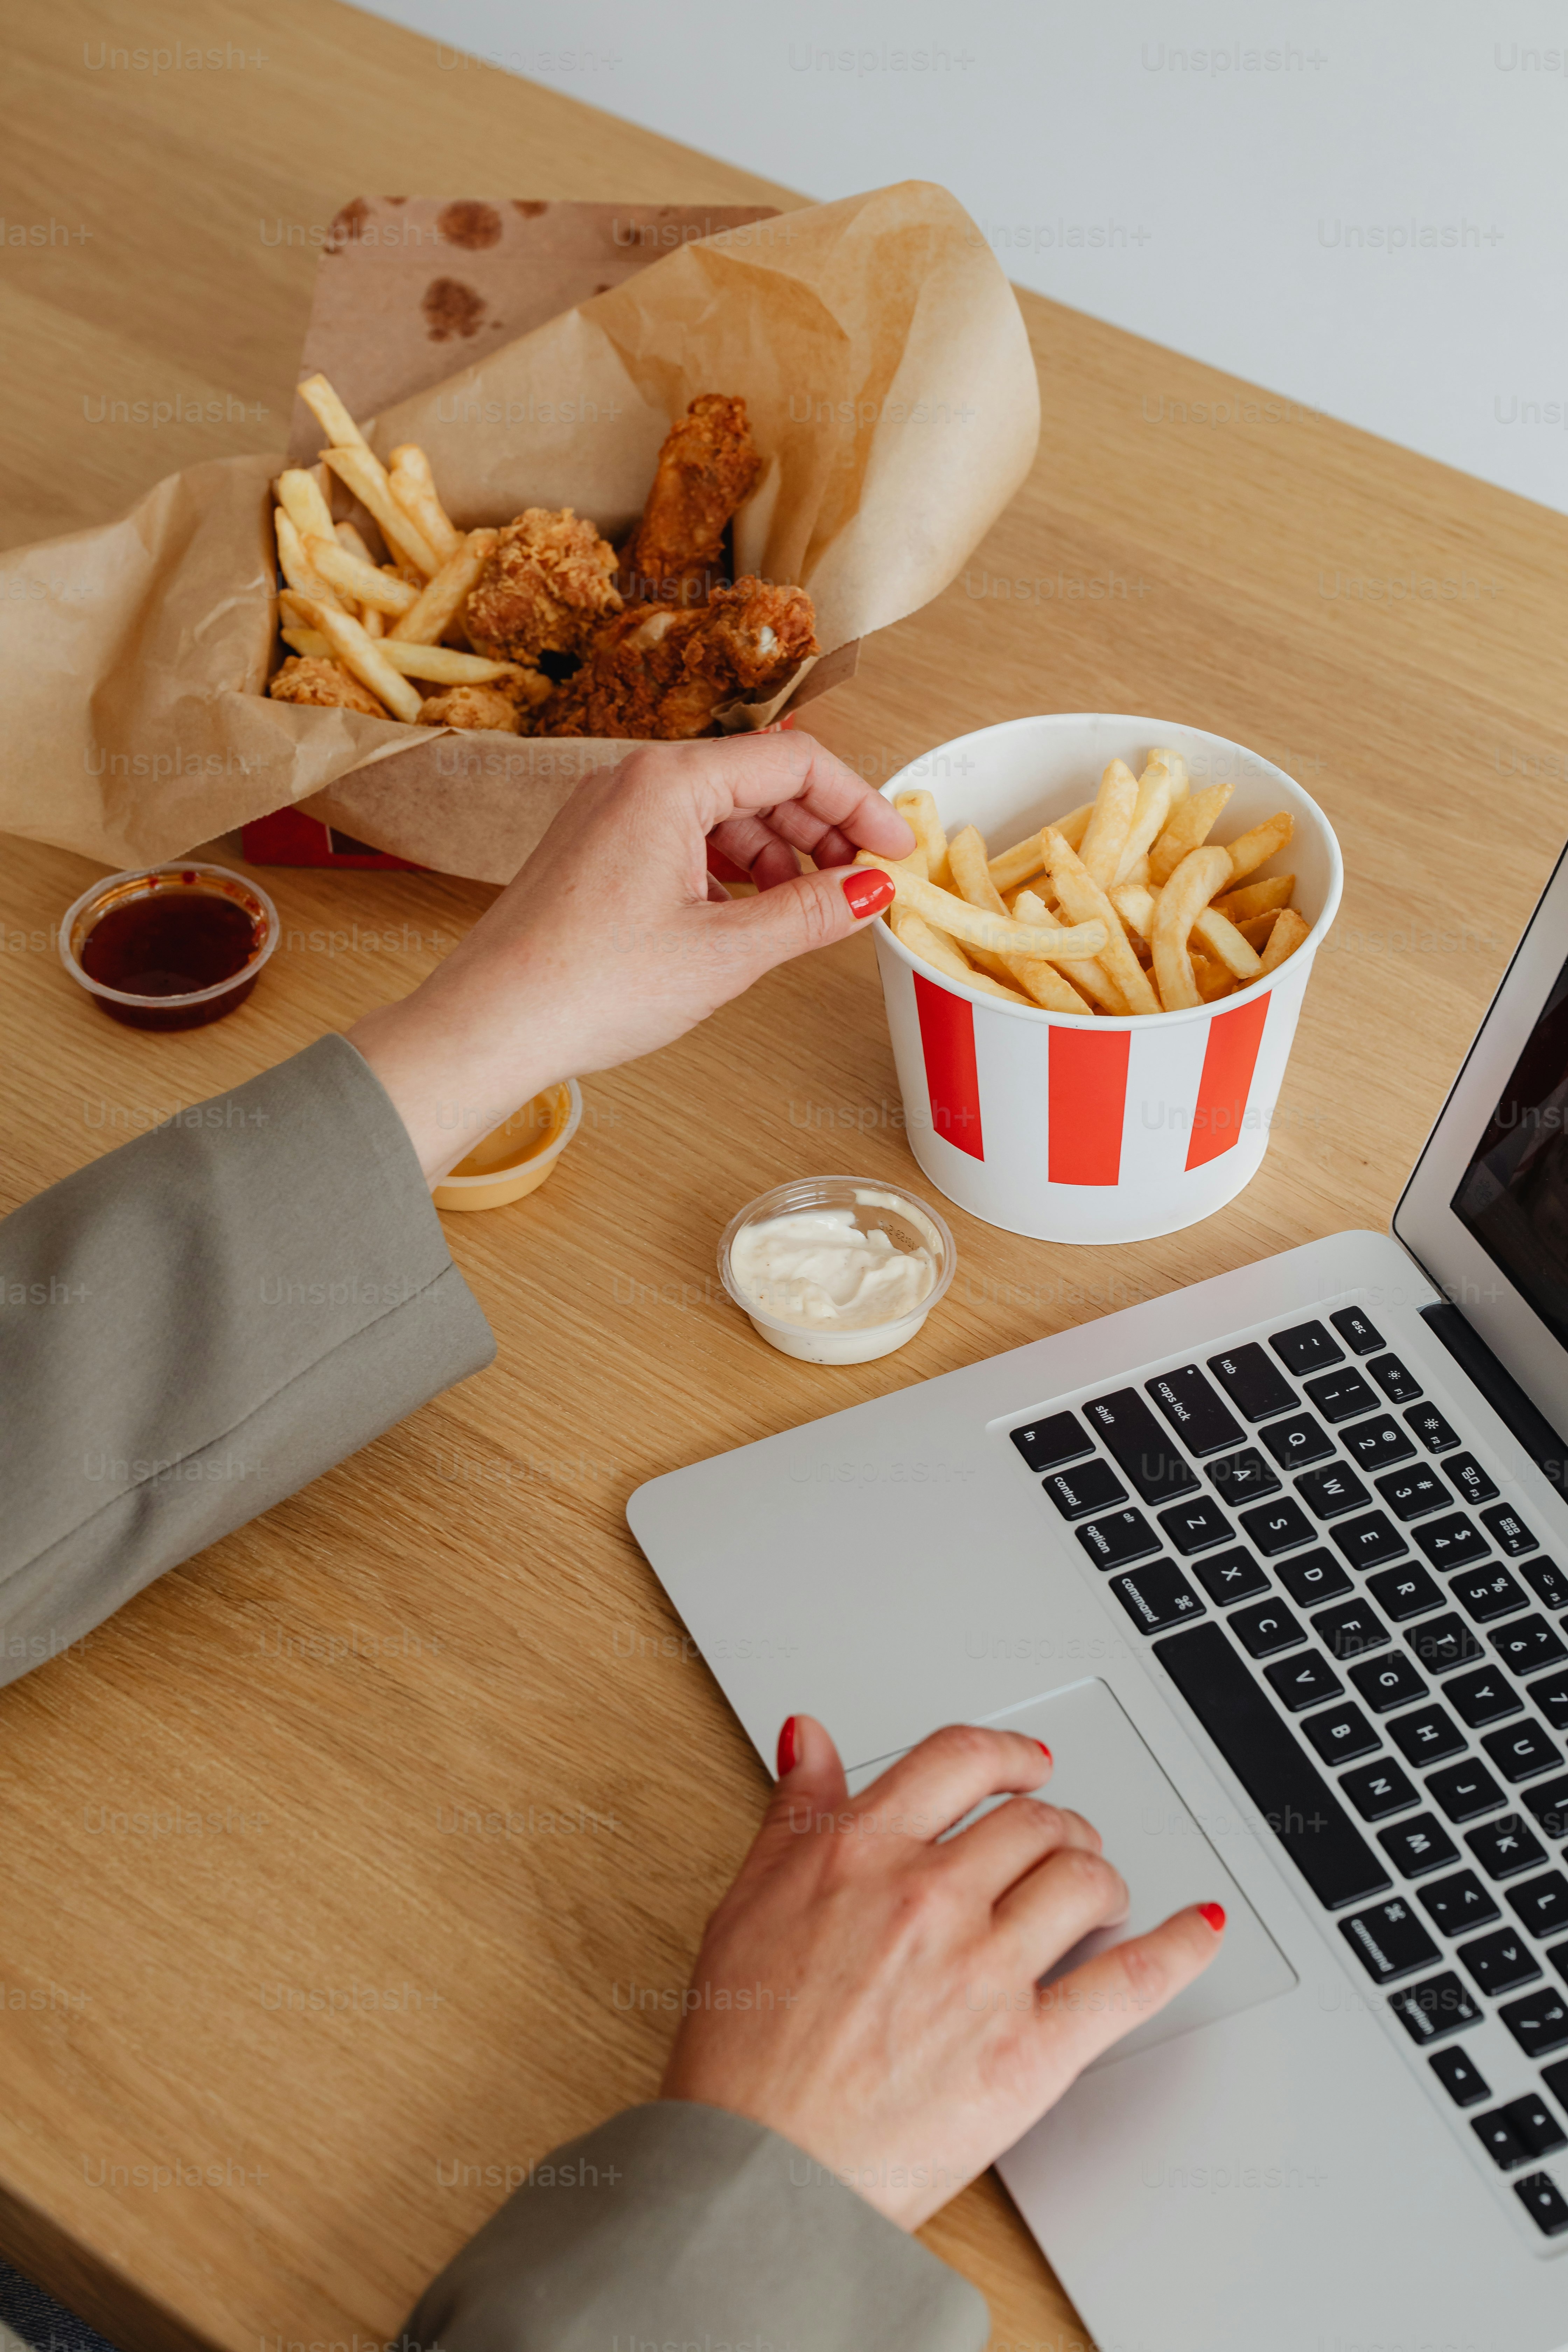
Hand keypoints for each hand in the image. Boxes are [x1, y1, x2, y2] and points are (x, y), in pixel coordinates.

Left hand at [348, 732, 913, 1178]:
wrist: (490, 1025)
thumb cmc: (588, 985)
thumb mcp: (726, 952)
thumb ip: (809, 912)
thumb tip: (870, 889)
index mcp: (668, 781)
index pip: (794, 761)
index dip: (859, 803)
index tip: (896, 849)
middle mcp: (632, 780)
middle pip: (757, 782)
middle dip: (820, 832)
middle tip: (862, 886)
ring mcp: (607, 814)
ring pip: (719, 814)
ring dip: (775, 856)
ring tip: (808, 913)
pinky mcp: (593, 851)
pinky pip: (680, 840)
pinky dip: (727, 872)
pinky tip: (746, 920)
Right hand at [661, 1715, 1223, 2229]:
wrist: (757, 2168)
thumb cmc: (743, 2050)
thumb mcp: (749, 1901)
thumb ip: (796, 1811)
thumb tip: (810, 1739)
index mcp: (862, 1853)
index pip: (960, 1760)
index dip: (1008, 1755)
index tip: (1029, 1764)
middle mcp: (931, 1898)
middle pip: (1033, 1822)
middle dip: (1057, 1825)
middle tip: (1060, 1843)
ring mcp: (986, 1974)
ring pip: (1083, 1882)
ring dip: (1102, 1877)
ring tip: (1099, 1893)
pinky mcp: (1029, 2052)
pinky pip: (1128, 1982)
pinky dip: (1178, 1949)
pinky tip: (1200, 1928)